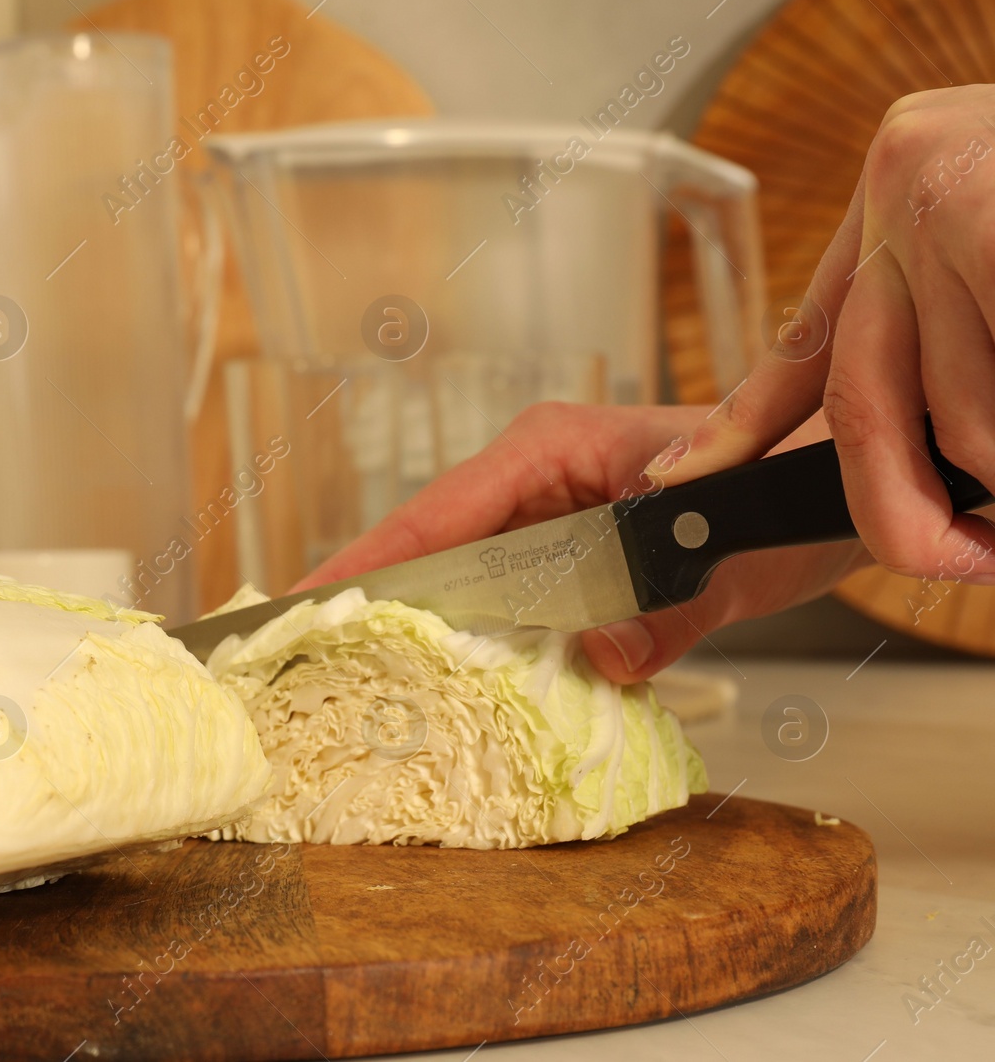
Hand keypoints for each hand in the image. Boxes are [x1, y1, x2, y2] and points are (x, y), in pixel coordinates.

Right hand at [294, 402, 869, 682]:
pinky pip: (501, 597)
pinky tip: (443, 679)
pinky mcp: (561, 553)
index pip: (439, 509)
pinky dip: (474, 635)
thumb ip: (673, 610)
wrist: (823, 491)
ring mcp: (543, 512)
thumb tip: (602, 658)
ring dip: (419, 622)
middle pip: (431, 543)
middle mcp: (533, 475)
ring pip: (460, 574)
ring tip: (350, 672)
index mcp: (552, 447)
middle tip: (303, 652)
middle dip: (375, 597)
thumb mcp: (735, 556)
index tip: (307, 601)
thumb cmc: (779, 491)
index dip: (371, 560)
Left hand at [655, 86, 994, 583]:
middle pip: (861, 408)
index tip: (684, 481)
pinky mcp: (992, 218)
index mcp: (899, 203)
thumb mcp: (985, 255)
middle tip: (968, 562)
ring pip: (960, 418)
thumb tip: (901, 453)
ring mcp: (954, 199)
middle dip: (909, 516)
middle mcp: (906, 193)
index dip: (737, 427)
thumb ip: (931, 336)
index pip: (805, 338)